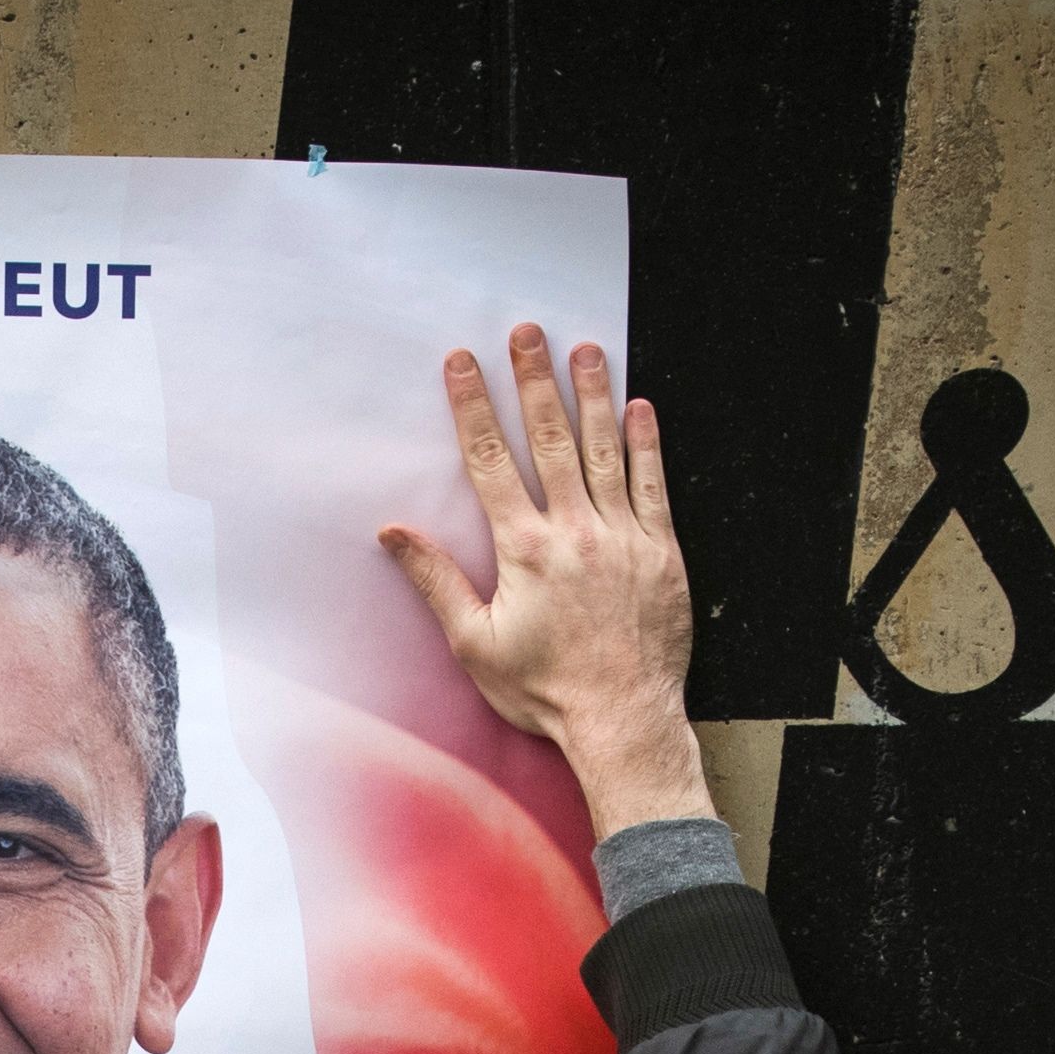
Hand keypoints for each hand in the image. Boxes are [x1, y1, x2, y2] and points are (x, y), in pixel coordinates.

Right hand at [377, 325, 714, 838]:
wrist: (623, 721)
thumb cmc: (545, 691)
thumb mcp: (476, 644)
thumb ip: (437, 582)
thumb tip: (393, 534)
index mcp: (524, 549)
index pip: (490, 461)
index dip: (473, 407)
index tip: (463, 363)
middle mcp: (575, 531)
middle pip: (550, 439)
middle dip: (535, 380)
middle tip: (527, 332)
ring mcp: (623, 536)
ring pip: (605, 450)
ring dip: (593, 395)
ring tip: (586, 349)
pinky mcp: (661, 552)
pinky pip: (654, 485)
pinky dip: (647, 444)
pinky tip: (640, 408)